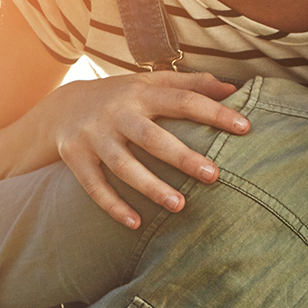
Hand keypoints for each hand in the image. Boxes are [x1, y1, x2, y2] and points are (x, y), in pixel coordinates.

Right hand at [45, 71, 249, 228]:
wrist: (62, 106)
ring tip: (179, 205)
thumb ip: (190, 84)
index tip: (246, 127)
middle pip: (151, 136)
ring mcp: (94, 136)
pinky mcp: (75, 158)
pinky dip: (113, 206)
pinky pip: (94, 186)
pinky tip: (136, 224)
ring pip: (123, 165)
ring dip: (150, 186)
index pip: (183, 100)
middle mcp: (116, 113)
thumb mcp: (151, 83)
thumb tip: (232, 88)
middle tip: (214, 175)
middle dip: (182, 156)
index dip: (215, 112)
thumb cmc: (122, 97)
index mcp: (141, 92)